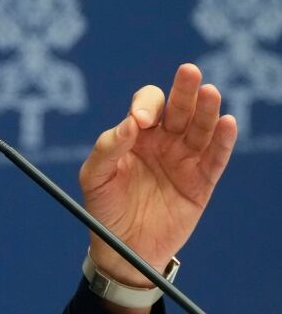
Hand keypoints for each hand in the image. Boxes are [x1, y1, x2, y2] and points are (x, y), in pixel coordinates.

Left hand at [79, 63, 236, 288]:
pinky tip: (228, 123)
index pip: (146, 106)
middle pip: (177, 108)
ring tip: (210, 92)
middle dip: (183, 90)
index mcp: (135, 134)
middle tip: (189, 72)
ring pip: (199, 128)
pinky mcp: (201, 183)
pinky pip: (215, 159)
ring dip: (206, 110)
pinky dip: (223, 141)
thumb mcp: (94, 177)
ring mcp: (183, 160)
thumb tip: (130, 124)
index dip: (145, 107)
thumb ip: (108, 148)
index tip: (140, 123)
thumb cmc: (103, 209)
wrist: (121, 250)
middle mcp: (162, 141)